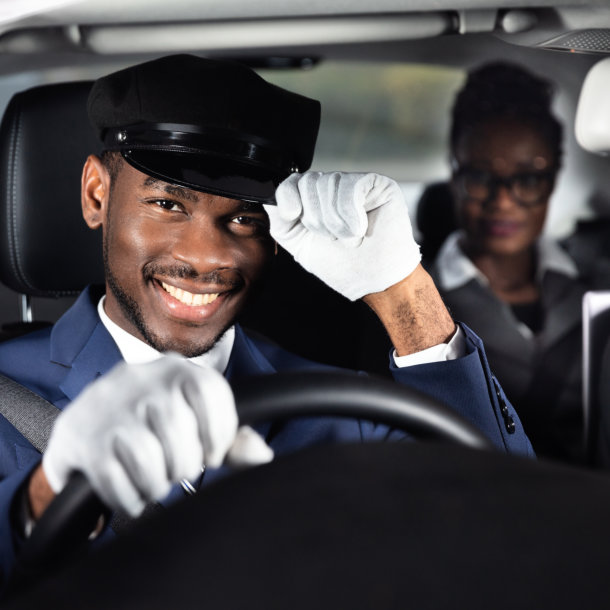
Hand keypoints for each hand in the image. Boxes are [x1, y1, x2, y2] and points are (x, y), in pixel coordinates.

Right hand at [42, 355, 272, 516]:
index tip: (213, 454)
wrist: (84, 422)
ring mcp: (109, 408)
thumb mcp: (191, 417)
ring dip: (158, 483)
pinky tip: (135, 494)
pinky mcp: (85, 440)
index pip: (210, 392)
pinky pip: (114, 479)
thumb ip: (230, 438)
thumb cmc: (151, 421)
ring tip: (158, 483)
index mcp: (175, 369)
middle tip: (180, 470)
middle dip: (186, 464)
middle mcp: (141, 380)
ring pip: (147, 457)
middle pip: (179, 430)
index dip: (220, 432)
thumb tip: (263, 457)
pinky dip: (131, 498)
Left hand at [265, 171, 420, 300]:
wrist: (375, 281)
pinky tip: (360, 228)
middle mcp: (333, 189)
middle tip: (333, 238)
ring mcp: (355, 184)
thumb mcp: (300, 245)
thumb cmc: (343, 267)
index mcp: (314, 202)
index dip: (287, 196)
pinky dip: (351, 212)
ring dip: (335, 220)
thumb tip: (269, 200)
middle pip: (308, 182)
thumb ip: (281, 222)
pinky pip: (352, 185)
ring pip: (329, 184)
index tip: (293, 216)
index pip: (291, 181)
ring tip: (349, 238)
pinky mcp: (376, 184)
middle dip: (315, 218)